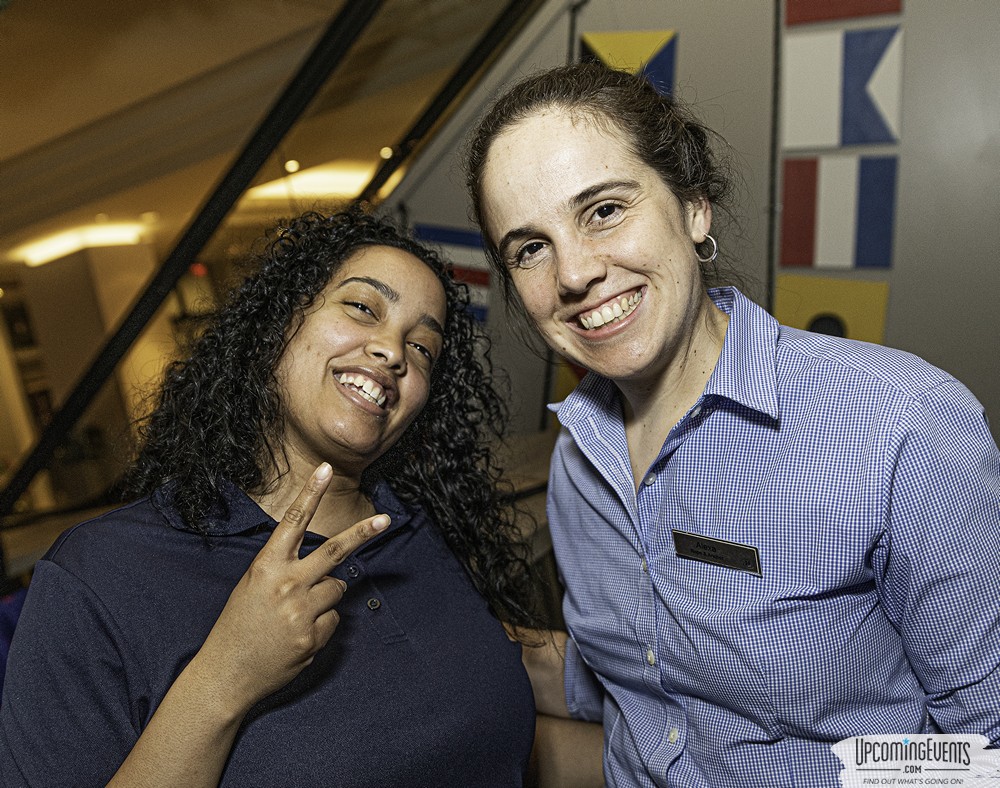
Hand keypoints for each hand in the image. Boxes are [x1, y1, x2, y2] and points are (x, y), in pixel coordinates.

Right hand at [191, 463, 388, 714]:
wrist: (226, 674)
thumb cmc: (238, 625)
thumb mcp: (252, 586)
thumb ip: (285, 570)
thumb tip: (327, 569)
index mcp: (266, 567)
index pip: (293, 522)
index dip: (311, 494)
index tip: (327, 469)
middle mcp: (287, 584)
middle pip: (335, 550)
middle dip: (363, 532)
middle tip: (385, 518)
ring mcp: (302, 611)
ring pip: (337, 588)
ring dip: (326, 595)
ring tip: (295, 613)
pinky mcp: (314, 636)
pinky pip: (334, 618)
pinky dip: (322, 623)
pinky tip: (297, 635)